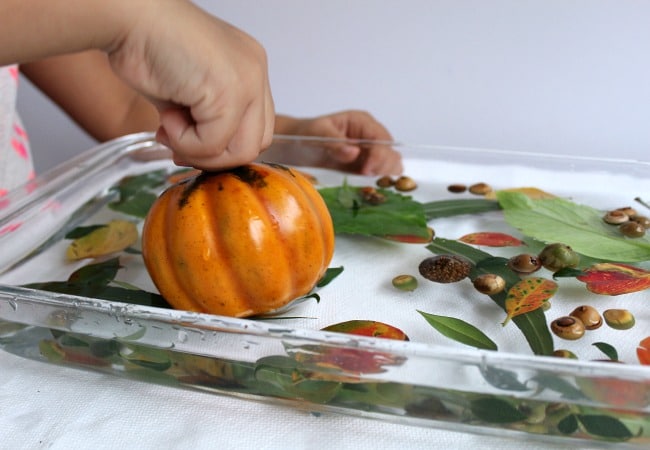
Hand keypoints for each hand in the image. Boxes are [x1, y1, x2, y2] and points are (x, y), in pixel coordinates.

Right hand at [108, 1, 274, 169]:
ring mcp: (248, 82)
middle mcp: (255, 73)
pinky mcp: (231, 92)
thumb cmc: (148, 46)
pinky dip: (184, 141)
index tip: (187, 144)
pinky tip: (166, 117)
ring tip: (170, 127)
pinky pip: (213, 144)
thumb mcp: (187, 92)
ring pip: (241, 150)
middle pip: (254, 144)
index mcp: (248, 70)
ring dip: (198, 150)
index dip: (222, 148)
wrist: (127, 19)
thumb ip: (205, 122)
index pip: (255, 129)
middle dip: (213, 155)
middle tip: (178, 144)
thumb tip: (204, 154)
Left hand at [272, 110, 401, 174]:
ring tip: (366, 182)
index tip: (366, 170)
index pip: (381, 139)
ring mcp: (369, 153)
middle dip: (382, 167)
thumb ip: (335, 142)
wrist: (294, 145)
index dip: (379, 155)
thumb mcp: (317, 133)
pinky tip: (367, 187)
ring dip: (383, 176)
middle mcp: (370, 136)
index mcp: (362, 122)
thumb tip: (354, 152)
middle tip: (364, 177)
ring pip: (391, 165)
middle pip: (391, 153)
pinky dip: (378, 183)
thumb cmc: (305, 134)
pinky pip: (379, 176)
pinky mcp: (365, 168)